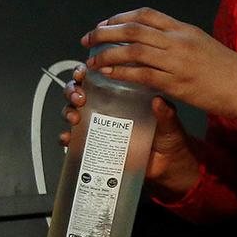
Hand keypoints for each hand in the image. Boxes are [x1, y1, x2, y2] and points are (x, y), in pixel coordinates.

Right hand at [60, 66, 199, 197]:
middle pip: (79, 92)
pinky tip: (68, 139)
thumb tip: (159, 101)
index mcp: (123, 95)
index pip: (100, 77)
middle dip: (72, 91)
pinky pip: (75, 140)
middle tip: (79, 97)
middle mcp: (107, 108)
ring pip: (73, 112)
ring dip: (67, 112)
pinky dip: (67, 138)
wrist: (168, 165)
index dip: (86, 71)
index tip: (83, 72)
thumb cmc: (168, 138)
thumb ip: (165, 114)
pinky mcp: (96, 145)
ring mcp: (99, 126)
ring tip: (75, 118)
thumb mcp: (169, 123)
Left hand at [84, 8, 236, 119]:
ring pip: (133, 51)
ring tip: (92, 61)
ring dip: (108, 55)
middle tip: (87, 39)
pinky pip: (143, 75)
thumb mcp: (200, 42)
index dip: (120, 17)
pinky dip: (122, 73)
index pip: (146, 15)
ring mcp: (176, 62)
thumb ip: (176, 39)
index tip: (105, 24)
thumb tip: (153, 40)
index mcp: (182, 29)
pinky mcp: (176, 83)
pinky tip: (109, 74)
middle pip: (133, 30)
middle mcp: (177, 41)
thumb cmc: (224, 66)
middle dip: (105, 33)